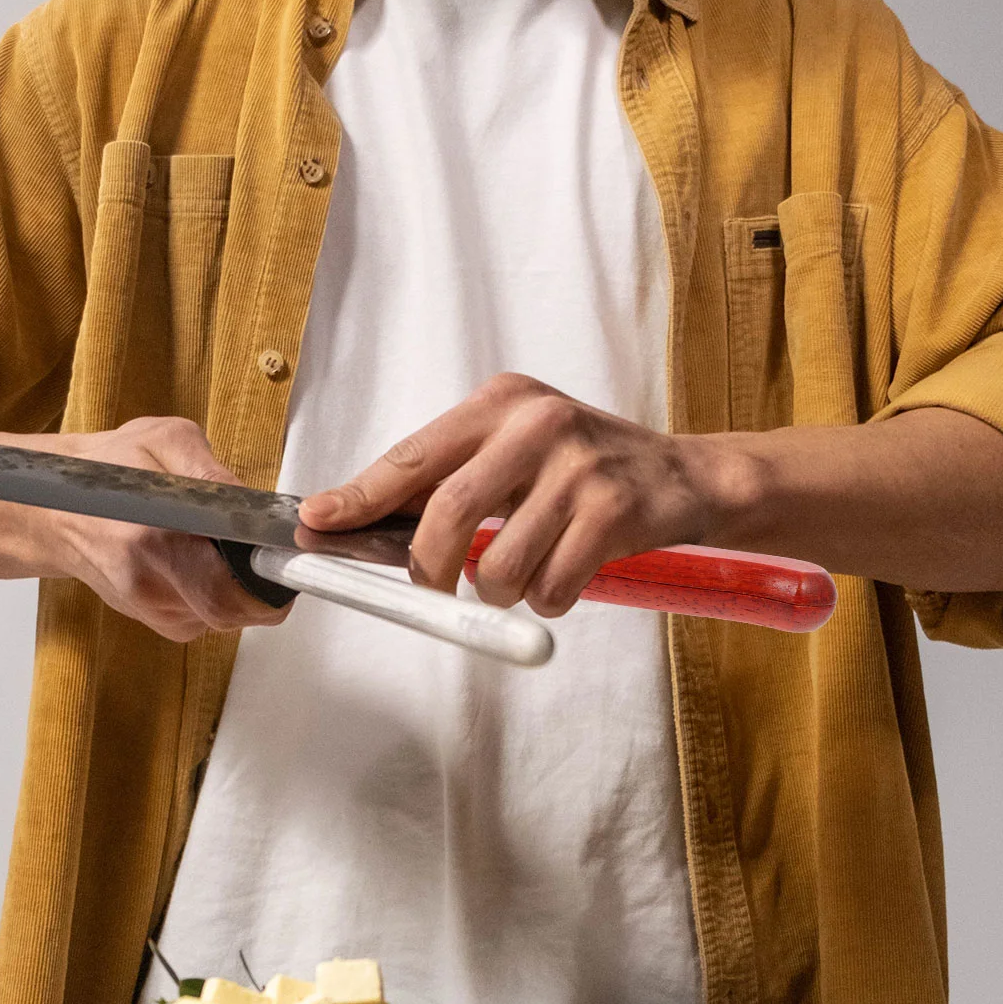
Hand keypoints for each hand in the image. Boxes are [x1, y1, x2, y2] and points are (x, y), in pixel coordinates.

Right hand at [46, 417, 291, 642]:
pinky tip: (199, 562)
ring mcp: (147, 607)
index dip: (268, 579)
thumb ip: (212, 472)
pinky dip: (215, 595)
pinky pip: (204, 619)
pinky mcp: (150, 618)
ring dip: (237, 588)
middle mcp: (148, 584)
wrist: (50, 507)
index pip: (230, 591)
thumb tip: (254, 506)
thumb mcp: (163, 441)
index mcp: (153, 540)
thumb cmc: (105, 469)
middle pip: (233, 613)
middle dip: (261, 585)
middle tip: (262, 549)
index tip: (281, 555)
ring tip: (221, 546)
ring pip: (223, 619)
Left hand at [298, 374, 723, 617]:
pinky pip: (549, 588)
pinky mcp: (614, 511)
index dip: (359, 496)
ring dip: (500, 591)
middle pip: (446, 515)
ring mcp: (578, 466)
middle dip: (429, 568)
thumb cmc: (583, 469)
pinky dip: (546, 601)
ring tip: (524, 572)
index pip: (412, 455)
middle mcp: (536, 423)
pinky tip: (565, 575)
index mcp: (500, 402)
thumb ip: (451, 477)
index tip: (317, 521)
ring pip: (498, 566)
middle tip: (433, 587)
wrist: (684, 476)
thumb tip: (363, 522)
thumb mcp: (515, 449)